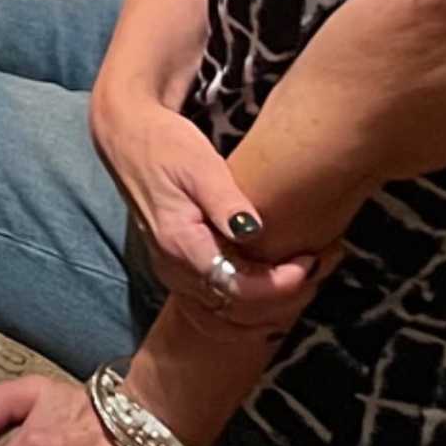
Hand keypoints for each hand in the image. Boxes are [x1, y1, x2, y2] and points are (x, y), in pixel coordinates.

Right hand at [89, 94, 320, 327]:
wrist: (126, 135)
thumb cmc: (165, 143)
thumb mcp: (199, 164)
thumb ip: (225, 201)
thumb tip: (254, 231)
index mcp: (179, 244)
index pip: (237, 288)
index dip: (279, 285)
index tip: (309, 260)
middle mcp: (174, 267)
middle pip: (237, 308)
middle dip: (285, 296)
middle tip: (319, 264)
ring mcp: (174, 270)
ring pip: (230, 311)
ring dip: (273, 300)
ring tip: (306, 270)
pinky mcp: (180, 266)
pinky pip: (222, 299)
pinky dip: (255, 296)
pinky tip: (279, 274)